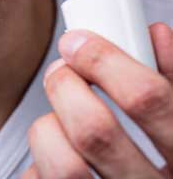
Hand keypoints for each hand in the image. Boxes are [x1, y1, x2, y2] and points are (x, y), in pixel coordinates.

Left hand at [23, 23, 172, 178]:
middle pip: (94, 131)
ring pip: (62, 165)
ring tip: (56, 118)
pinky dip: (39, 163)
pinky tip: (55, 156)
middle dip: (65, 87)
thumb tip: (154, 33)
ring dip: (48, 128)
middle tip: (61, 71)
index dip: (105, 60)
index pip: (149, 99)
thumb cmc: (166, 166)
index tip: (78, 42)